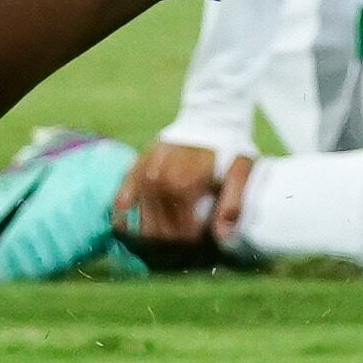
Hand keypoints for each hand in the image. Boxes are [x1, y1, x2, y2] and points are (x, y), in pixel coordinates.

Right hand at [121, 141, 247, 256]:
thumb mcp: (240, 173)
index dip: (197, 243)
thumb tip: (221, 236)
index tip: (206, 240)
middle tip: (191, 239)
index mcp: (183, 186)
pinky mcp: (134, 170)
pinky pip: (122, 202)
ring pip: (144, 225)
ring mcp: (143, 176)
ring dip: (157, 237)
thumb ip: (232, 204)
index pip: (184, 234)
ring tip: (172, 236)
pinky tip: (131, 231)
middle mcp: (158, 182)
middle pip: (163, 233)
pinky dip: (124, 220)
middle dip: (177, 243)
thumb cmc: (227, 148)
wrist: (209, 119)